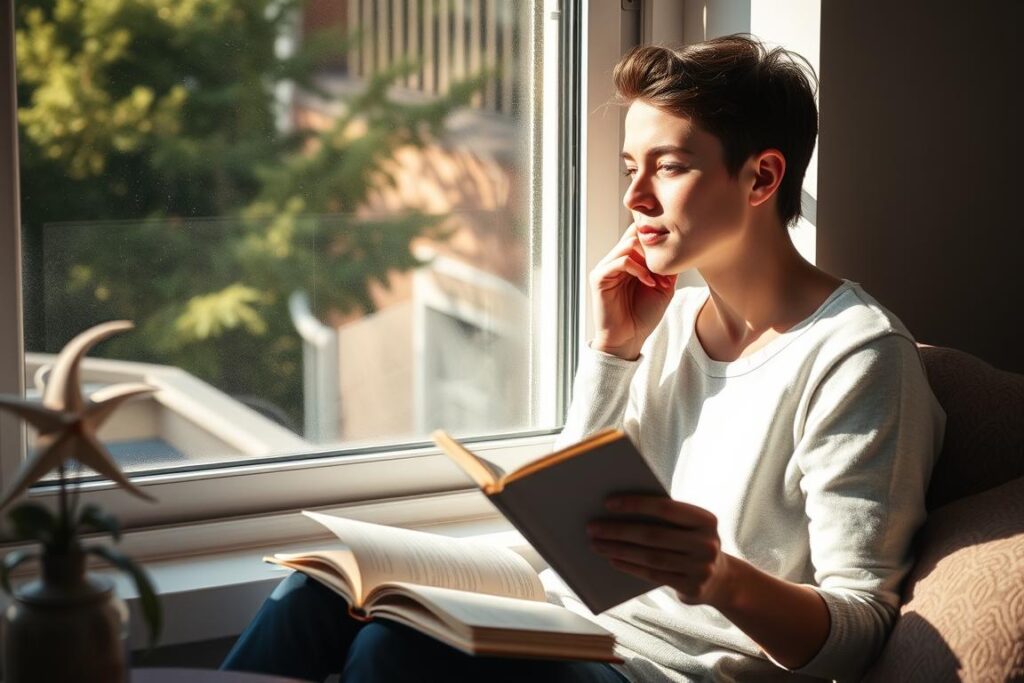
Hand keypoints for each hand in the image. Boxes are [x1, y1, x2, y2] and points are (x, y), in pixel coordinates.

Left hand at [587, 495, 734, 607]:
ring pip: (650, 557)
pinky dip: (630, 566)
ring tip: (596, 544)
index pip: (665, 508)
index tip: (607, 503)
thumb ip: (665, 518)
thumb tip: (618, 509)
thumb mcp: (689, 526)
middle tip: (592, 527)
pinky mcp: (692, 587)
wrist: (722, 580)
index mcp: (706, 519)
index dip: (636, 504)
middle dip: (619, 530)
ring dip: (619, 550)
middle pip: (653, 535)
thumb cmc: (693, 542)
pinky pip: (653, 575)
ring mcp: (701, 567)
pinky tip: (612, 559)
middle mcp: (706, 543)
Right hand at [588, 224, 676, 359]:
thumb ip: (666, 266)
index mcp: (629, 261)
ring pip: (628, 244)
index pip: (638, 235)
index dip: (655, 239)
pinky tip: (649, 283)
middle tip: (665, 272)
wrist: (629, 338)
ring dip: (648, 261)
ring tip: (658, 280)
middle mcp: (616, 260)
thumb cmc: (644, 316)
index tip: (672, 257)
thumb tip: (675, 247)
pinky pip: (620, 261)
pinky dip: (638, 269)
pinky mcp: (599, 277)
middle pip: (635, 235)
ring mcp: (606, 267)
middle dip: (654, 251)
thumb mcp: (663, 287)